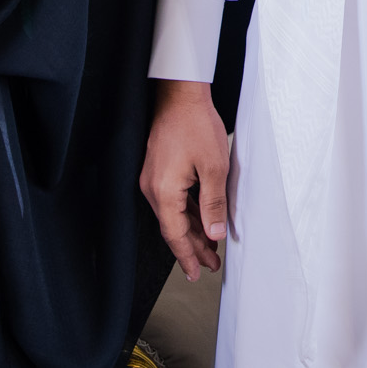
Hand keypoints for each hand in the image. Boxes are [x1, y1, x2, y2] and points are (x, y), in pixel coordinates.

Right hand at [139, 79, 230, 280]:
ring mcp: (152, 178)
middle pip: (173, 228)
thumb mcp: (214, 168)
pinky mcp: (157, 169)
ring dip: (191, 230)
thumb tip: (214, 234)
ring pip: (173, 214)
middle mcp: (152, 188)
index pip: (175, 235)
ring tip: (210, 245)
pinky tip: (201, 217)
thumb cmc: (196, 125)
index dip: (188, 256)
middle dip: (193, 247)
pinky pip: (172, 199)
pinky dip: (187, 212)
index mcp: (164, 191)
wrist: (180, 94)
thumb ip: (213, 204)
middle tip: (211, 264)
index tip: (197, 272)